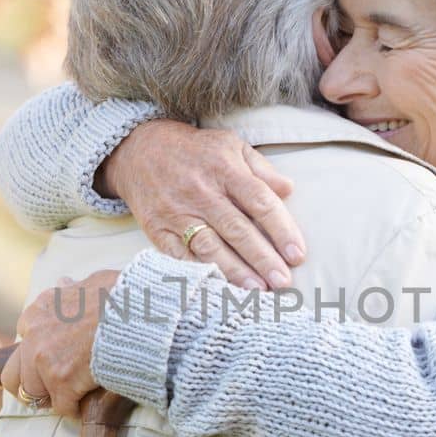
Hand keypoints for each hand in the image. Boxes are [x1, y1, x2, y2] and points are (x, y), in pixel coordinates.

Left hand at [2, 269, 120, 417]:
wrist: (132, 313)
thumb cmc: (119, 296)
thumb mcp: (90, 283)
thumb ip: (72, 290)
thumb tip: (65, 284)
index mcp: (38, 311)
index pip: (24, 338)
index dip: (38, 352)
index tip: (54, 358)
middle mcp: (34, 336)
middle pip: (14, 374)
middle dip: (29, 384)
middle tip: (48, 391)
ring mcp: (44, 361)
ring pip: (33, 394)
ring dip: (51, 397)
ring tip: (69, 399)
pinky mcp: (62, 381)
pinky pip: (62, 406)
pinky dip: (74, 408)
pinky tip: (85, 404)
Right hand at [101, 119, 306, 290]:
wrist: (138, 150)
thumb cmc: (195, 151)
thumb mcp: (231, 146)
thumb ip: (261, 169)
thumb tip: (289, 190)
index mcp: (225, 169)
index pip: (260, 202)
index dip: (281, 230)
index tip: (297, 255)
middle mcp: (201, 192)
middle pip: (237, 229)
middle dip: (262, 258)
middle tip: (283, 281)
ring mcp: (177, 213)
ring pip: (209, 247)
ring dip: (234, 271)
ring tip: (257, 290)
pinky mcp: (158, 230)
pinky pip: (180, 257)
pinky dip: (199, 274)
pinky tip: (218, 288)